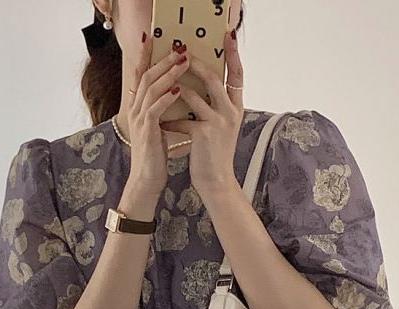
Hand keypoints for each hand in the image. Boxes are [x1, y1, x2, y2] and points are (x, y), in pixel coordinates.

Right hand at [124, 36, 190, 199]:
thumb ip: (162, 112)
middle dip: (163, 60)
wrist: (146, 181)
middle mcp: (136, 111)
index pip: (141, 76)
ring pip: (151, 89)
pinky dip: (166, 98)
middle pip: (147, 77)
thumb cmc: (155, 158)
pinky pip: (155, 109)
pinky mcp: (147, 132)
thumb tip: (176, 95)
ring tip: (184, 62)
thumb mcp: (159, 130)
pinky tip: (178, 90)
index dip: (146, 57)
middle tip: (180, 48)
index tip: (154, 39)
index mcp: (139, 109)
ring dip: (169, 74)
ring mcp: (140, 120)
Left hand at [158, 29, 243, 197]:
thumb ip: (215, 107)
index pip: (238, 76)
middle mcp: (231, 112)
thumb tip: (200, 88)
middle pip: (214, 78)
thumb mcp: (220, 128)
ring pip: (195, 95)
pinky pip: (182, 118)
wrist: (216, 182)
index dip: (233, 55)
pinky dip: (170, 119)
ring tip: (165, 81)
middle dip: (197, 64)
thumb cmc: (214, 155)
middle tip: (183, 52)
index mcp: (236, 109)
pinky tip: (161, 120)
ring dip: (177, 87)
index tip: (227, 36)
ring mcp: (218, 122)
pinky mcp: (203, 133)